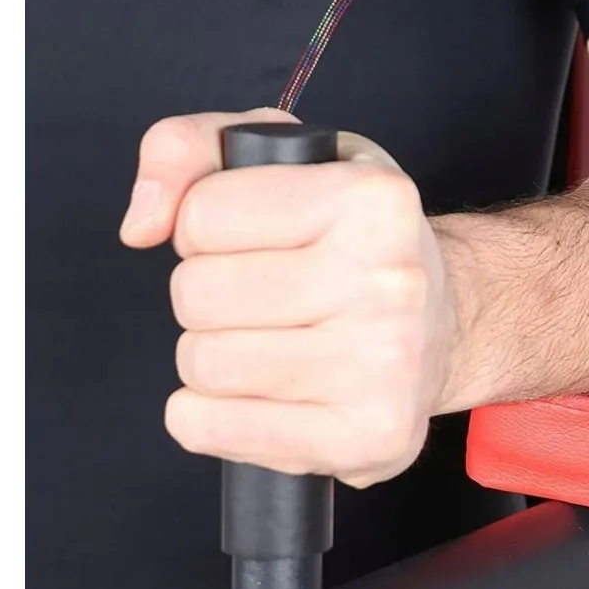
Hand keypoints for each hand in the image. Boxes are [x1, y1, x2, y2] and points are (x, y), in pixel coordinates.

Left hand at [119, 109, 457, 487]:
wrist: (447, 325)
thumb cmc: (355, 242)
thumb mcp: (282, 159)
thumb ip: (185, 151)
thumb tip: (141, 223)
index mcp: (373, 200)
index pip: (202, 215)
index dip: (207, 227)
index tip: (256, 239)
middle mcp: (390, 281)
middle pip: (196, 295)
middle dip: (208, 295)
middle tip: (264, 297)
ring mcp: (384, 366)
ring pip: (203, 363)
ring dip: (214, 355)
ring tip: (269, 343)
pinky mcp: (369, 437)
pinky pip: (212, 428)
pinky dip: (210, 416)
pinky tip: (259, 394)